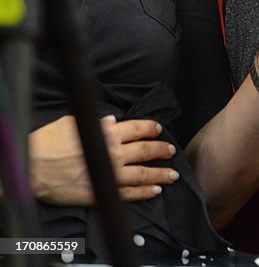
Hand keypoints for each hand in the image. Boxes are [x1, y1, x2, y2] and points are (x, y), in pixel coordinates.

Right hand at [29, 115, 177, 204]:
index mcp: (106, 134)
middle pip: (146, 151)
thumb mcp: (72, 123)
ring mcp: (107, 175)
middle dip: (162, 150)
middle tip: (171, 150)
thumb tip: (111, 121)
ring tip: (172, 174)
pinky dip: (144, 192)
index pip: (137, 129)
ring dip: (160, 174)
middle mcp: (112, 154)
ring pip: (143, 174)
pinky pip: (128, 194)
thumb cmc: (47, 143)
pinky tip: (155, 191)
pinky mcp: (100, 193)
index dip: (150, 128)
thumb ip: (95, 123)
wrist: (30, 168)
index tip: (159, 129)